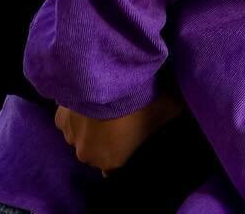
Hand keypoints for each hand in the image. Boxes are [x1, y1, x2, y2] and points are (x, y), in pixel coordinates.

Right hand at [53, 92, 183, 174]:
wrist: (109, 78)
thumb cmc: (141, 101)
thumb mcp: (168, 111)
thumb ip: (173, 121)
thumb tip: (184, 117)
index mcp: (112, 162)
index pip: (117, 167)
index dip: (125, 152)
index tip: (133, 137)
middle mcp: (89, 156)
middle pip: (99, 152)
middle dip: (108, 139)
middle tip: (121, 117)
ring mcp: (72, 138)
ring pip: (83, 137)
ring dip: (92, 125)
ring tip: (106, 106)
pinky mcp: (60, 119)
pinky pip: (70, 120)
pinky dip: (78, 112)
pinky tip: (91, 98)